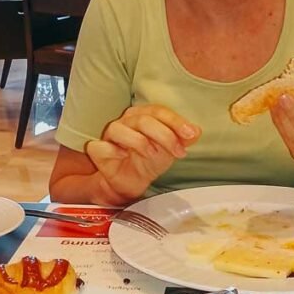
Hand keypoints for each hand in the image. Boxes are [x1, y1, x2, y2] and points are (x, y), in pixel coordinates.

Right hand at [84, 105, 200, 201]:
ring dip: (139, 142)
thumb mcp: (171, 150)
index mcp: (143, 115)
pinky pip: (100, 147)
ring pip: (119, 129)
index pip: (159, 111)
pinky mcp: (97, 150)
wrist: (133, 181)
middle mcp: (126, 121)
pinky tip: (123, 157)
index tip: (190, 134)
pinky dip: (112, 151)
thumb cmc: (149, 160)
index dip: (176, 122)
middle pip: (143, 120)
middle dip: (165, 135)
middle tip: (178, 152)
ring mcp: (110, 134)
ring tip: (152, 155)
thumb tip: (196, 131)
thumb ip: (183, 139)